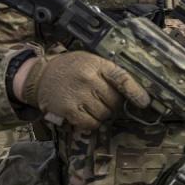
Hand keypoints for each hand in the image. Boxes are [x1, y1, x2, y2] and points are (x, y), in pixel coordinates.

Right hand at [18, 51, 149, 131]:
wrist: (40, 75)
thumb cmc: (71, 68)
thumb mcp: (91, 62)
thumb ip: (109, 73)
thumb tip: (133, 92)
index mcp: (98, 65)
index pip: (122, 79)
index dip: (136, 92)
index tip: (145, 102)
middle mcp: (88, 79)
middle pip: (114, 101)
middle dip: (114, 104)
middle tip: (105, 101)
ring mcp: (78, 95)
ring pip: (104, 114)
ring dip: (103, 114)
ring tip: (93, 106)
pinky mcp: (68, 109)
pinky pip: (90, 123)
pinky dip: (92, 123)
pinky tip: (87, 115)